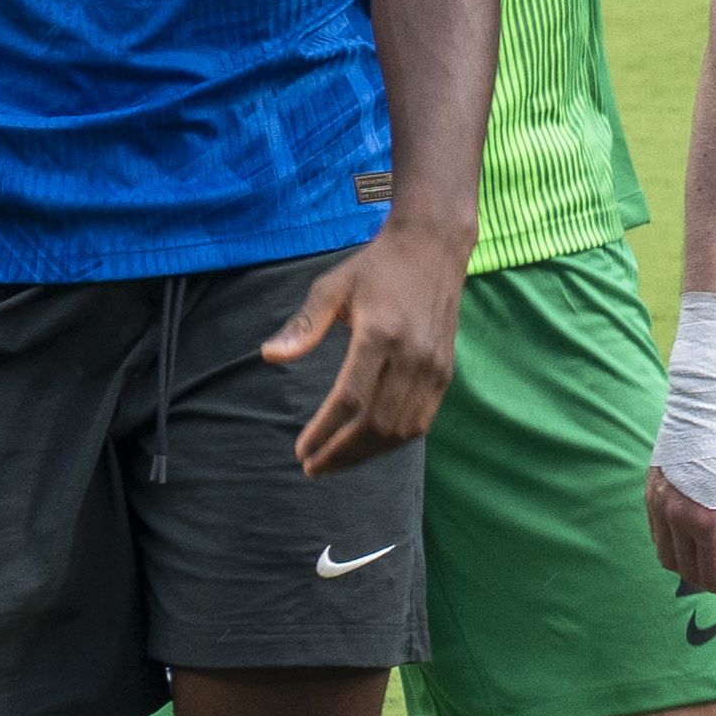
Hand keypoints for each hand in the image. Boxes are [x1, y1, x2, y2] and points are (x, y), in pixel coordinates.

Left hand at [269, 219, 470, 472]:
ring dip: (368, 453)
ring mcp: (434, 366)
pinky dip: (394, 440)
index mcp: (381, 335)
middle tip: (313, 466)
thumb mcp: (331, 287)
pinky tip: (369, 445)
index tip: (301, 450)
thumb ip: (303, 325)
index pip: (350, 400)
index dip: (324, 432)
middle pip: (376, 424)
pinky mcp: (445, 371)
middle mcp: (412, 356)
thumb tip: (270, 357)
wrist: (433, 248)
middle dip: (342, 453)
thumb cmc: (376, 267)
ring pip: (401, 429)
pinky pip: (422, 420)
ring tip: (337, 461)